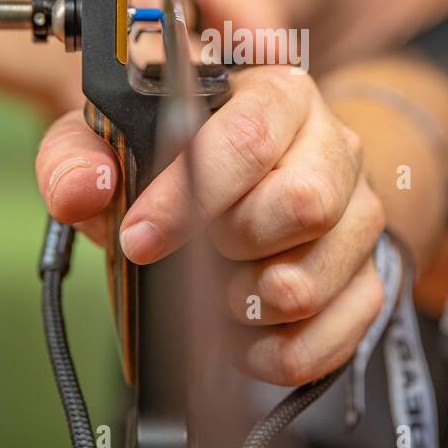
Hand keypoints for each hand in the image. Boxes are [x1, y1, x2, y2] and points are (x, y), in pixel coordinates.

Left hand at [35, 65, 386, 386]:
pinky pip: (329, 338)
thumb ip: (78, 156)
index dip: (189, 197)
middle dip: (227, 245)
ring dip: (243, 303)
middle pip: (303, 204)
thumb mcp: (112, 140)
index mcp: (278, 95)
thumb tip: (81, 191)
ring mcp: (360, 217)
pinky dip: (271, 352)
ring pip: (311, 281)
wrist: (238, 187)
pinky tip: (242, 330)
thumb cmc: (175, 159)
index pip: (249, 138)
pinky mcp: (369, 281)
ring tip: (213, 289)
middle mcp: (334, 148)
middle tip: (191, 253)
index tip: (141, 237)